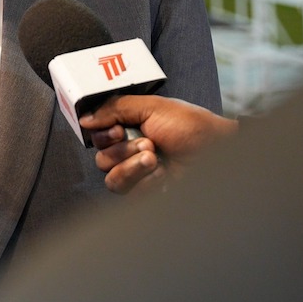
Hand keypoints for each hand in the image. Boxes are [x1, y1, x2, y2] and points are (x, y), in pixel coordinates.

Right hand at [80, 95, 237, 193]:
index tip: (119, 130)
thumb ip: (115, 108)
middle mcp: (131, 150)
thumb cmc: (192, 126)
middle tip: (148, 143)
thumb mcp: (151, 107)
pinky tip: (163, 174)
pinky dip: (146, 183)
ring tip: (155, 159)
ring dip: (133, 167)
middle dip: (124, 150)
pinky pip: (130, 194)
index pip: (97, 136)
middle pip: (101, 159)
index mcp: (130, 127)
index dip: (104, 135)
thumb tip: (85, 118)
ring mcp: (140, 174)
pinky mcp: (148, 192)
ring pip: (111, 179)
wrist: (217, 152)